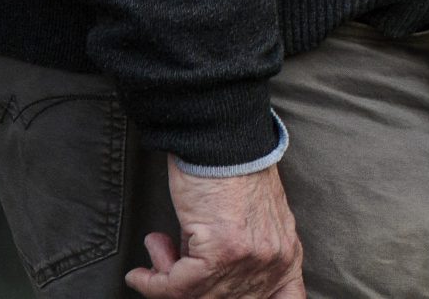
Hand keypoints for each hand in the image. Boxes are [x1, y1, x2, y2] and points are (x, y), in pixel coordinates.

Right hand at [126, 164, 303, 298]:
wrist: (224, 143)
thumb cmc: (234, 175)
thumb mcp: (255, 223)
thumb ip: (246, 258)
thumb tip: (206, 288)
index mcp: (287, 255)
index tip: (213, 294)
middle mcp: (274, 261)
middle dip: (188, 290)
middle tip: (168, 269)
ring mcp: (249, 259)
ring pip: (194, 295)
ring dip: (165, 278)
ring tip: (159, 252)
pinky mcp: (220, 253)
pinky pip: (174, 286)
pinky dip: (150, 282)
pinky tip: (141, 274)